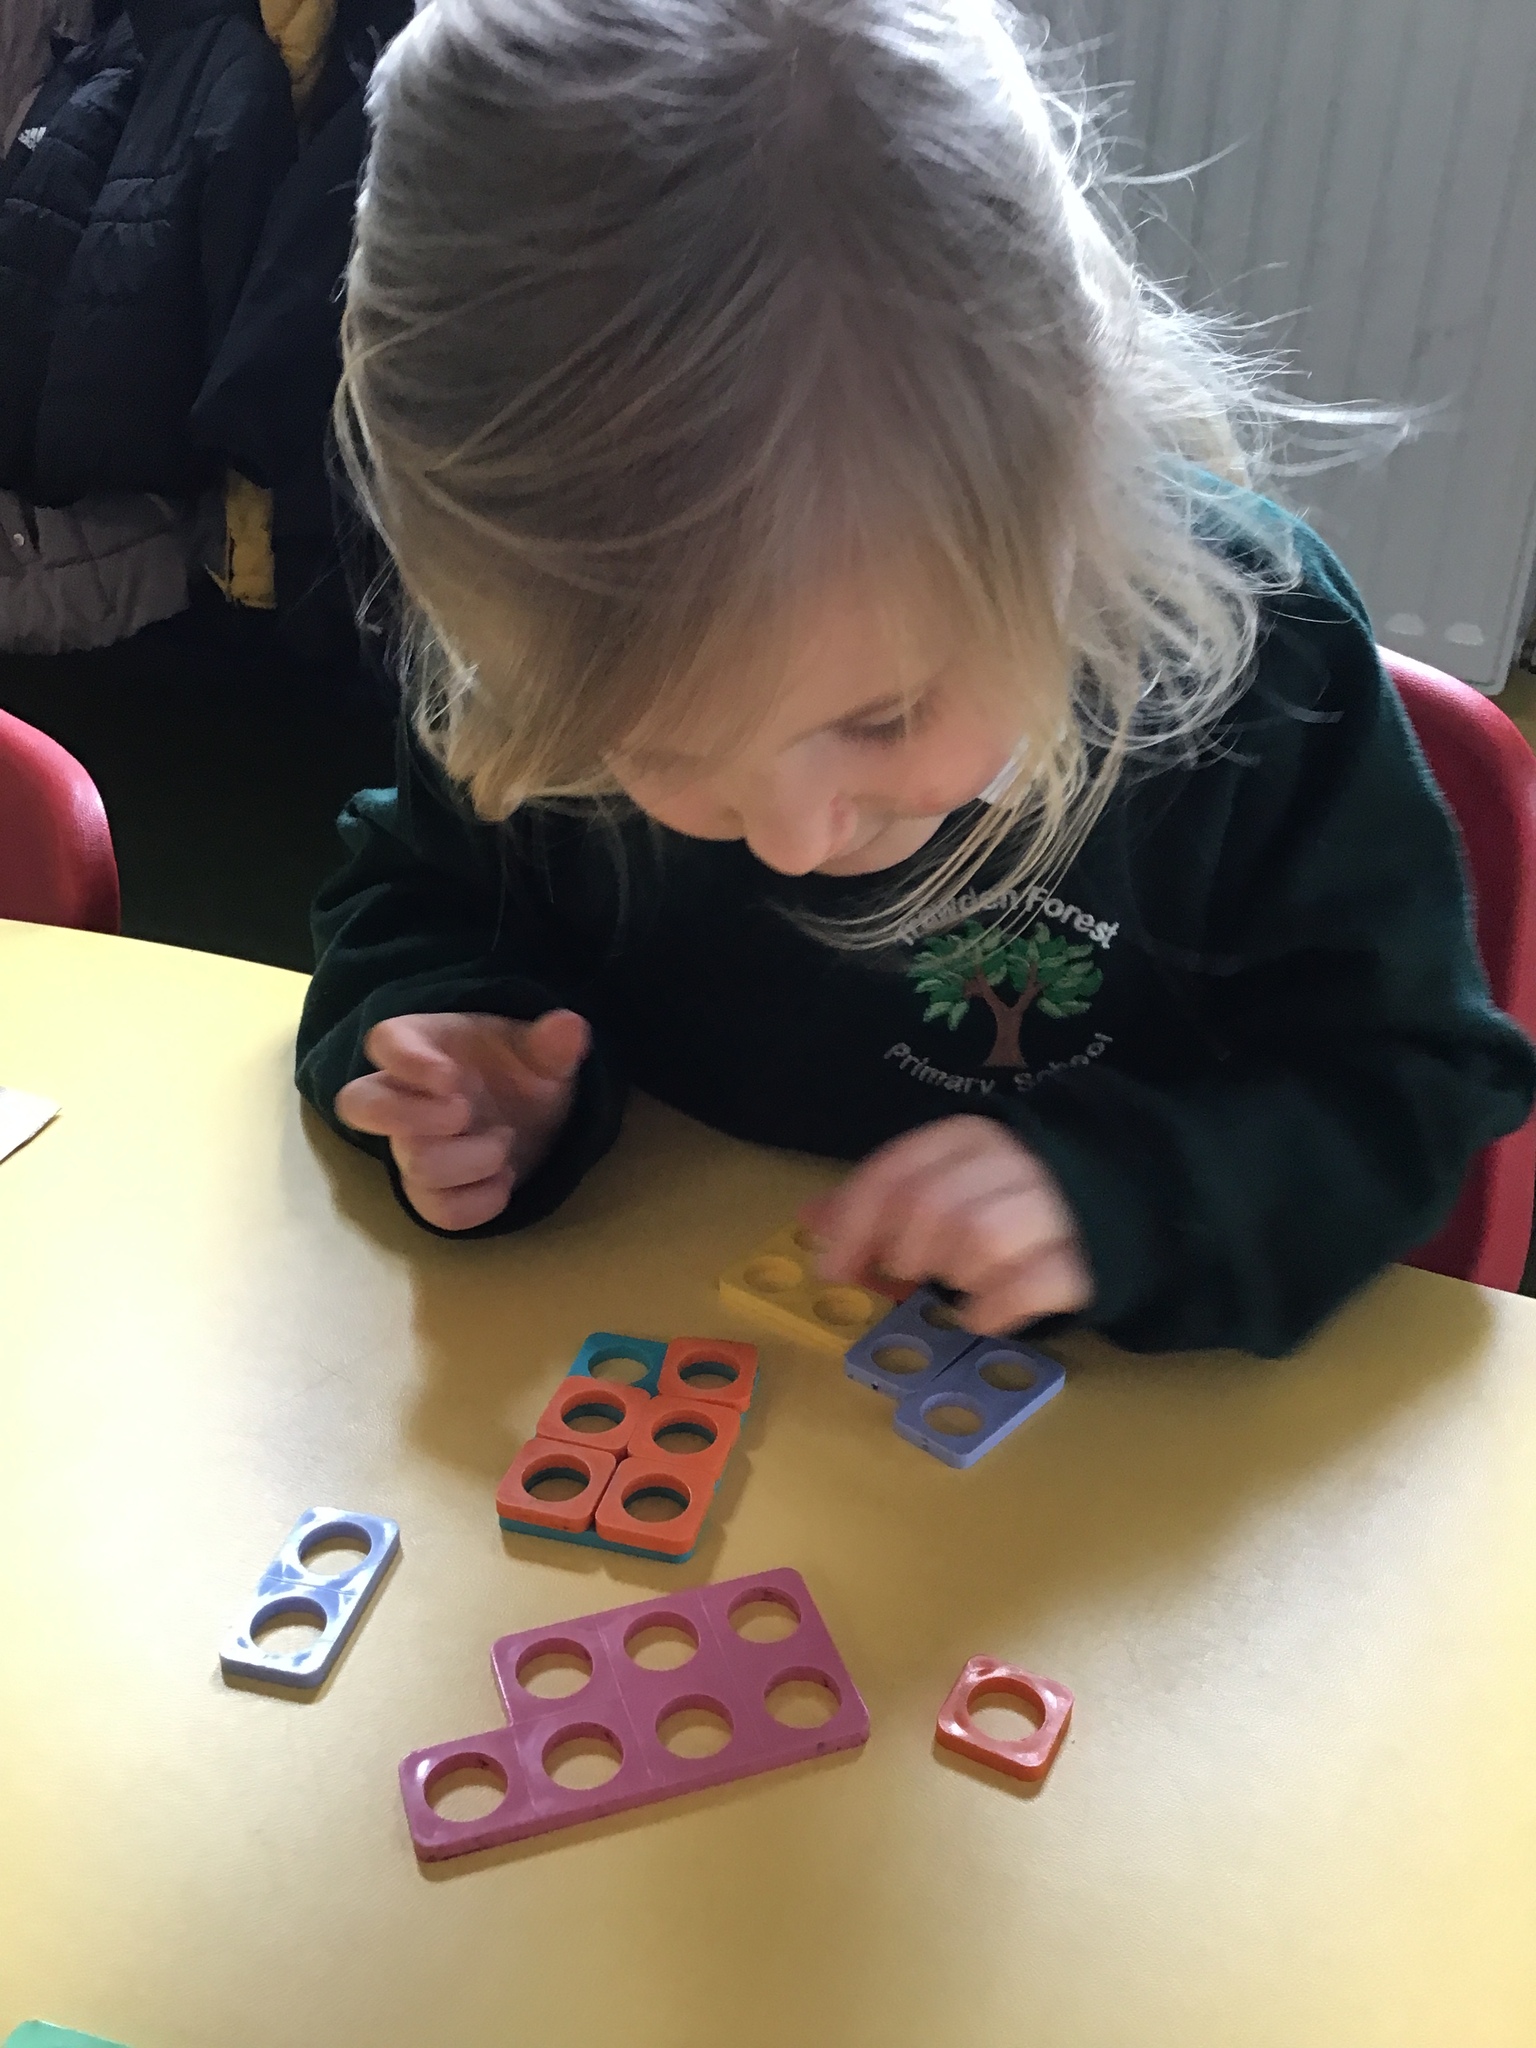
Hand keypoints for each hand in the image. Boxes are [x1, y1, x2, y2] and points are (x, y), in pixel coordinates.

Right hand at [334, 1009, 589, 1230]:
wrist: (531, 1114)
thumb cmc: (519, 1070)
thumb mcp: (541, 1052)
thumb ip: (552, 1043)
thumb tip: (570, 1027)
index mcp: (423, 1045)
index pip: (385, 1042)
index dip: (408, 1062)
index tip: (450, 1078)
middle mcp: (403, 1094)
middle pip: (361, 1105)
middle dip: (413, 1115)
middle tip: (464, 1113)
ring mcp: (410, 1145)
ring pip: (413, 1164)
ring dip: (470, 1159)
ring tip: (506, 1144)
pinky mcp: (428, 1189)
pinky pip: (436, 1210)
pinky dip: (477, 1203)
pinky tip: (505, 1182)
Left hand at [801, 1116, 1090, 1335]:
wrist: (1120, 1198)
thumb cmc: (1010, 1196)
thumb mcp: (946, 1181)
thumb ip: (881, 1200)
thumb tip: (812, 1219)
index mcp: (970, 1136)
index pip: (897, 1169)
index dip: (854, 1222)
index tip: (832, 1268)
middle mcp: (1014, 1161)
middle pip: (934, 1206)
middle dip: (906, 1252)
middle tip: (907, 1273)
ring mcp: (1057, 1207)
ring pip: (982, 1240)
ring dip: (953, 1276)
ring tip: (956, 1284)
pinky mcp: (1086, 1258)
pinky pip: (1028, 1287)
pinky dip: (992, 1310)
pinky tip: (982, 1315)